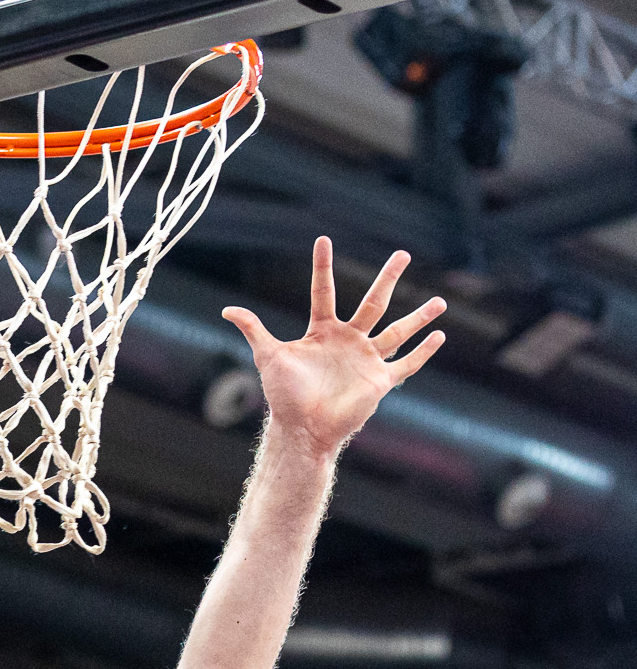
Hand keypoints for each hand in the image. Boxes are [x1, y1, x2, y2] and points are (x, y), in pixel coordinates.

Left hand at [223, 240, 444, 454]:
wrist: (302, 428)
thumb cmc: (284, 394)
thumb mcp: (269, 356)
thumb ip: (254, 330)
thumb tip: (227, 310)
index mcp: (322, 332)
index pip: (323, 292)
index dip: (322, 267)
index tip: (323, 240)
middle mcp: (348, 341)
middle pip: (372, 303)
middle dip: (387, 279)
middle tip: (402, 254)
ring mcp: (366, 359)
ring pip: (398, 331)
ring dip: (419, 317)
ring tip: (441, 301)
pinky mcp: (380, 380)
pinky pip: (407, 364)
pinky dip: (423, 352)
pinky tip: (440, 337)